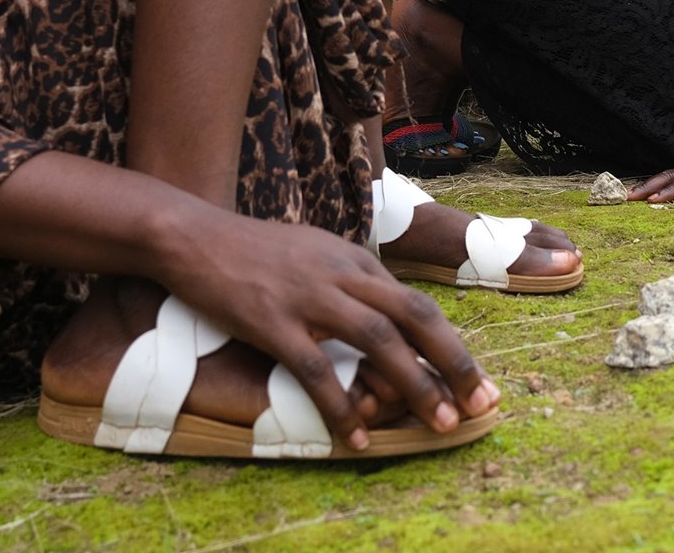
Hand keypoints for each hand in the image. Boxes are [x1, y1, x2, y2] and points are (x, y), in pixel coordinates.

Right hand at [158, 213, 496, 449]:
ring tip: (440, 422)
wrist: (192, 236)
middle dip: (454, 362)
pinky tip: (355, 436)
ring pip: (378, 340)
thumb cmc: (250, 250)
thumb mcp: (312, 252)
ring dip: (416, 383)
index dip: (450, 345)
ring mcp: (308, 296)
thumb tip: (381, 312)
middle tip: (480, 403)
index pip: (415, 304)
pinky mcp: (272, 321)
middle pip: (414, 316)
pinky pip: (315, 369)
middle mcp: (341, 274)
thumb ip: (348, 278)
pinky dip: (340, 404)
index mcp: (353, 260)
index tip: (474, 381)